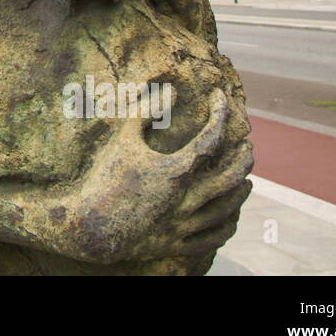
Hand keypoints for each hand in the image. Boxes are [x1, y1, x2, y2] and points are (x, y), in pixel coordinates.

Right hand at [53, 88, 251, 264]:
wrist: (88, 227)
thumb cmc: (103, 177)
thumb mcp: (122, 137)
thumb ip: (146, 110)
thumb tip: (172, 91)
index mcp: (174, 171)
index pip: (212, 138)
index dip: (220, 115)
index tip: (220, 100)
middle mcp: (184, 200)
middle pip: (229, 177)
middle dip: (243, 159)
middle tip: (247, 146)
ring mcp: (182, 224)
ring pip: (226, 209)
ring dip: (240, 191)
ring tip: (247, 180)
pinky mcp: (175, 244)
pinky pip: (211, 238)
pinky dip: (226, 226)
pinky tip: (231, 217)